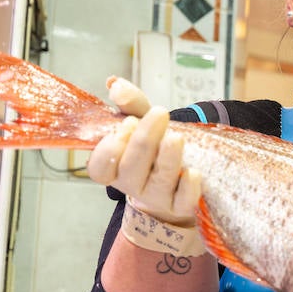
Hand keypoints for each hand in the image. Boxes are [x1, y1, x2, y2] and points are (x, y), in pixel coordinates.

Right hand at [86, 77, 200, 225]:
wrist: (181, 174)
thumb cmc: (156, 146)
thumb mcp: (144, 120)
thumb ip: (131, 103)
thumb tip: (116, 85)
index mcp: (115, 167)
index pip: (99, 169)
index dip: (108, 150)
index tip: (126, 124)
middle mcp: (132, 184)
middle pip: (131, 169)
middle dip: (143, 141)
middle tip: (159, 114)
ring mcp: (157, 197)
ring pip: (158, 182)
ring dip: (167, 158)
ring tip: (175, 137)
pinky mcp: (180, 206)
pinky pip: (183, 202)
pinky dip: (188, 188)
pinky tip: (193, 172)